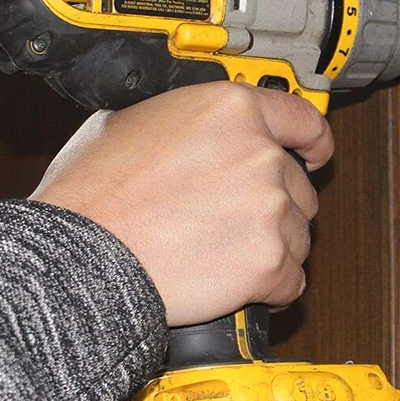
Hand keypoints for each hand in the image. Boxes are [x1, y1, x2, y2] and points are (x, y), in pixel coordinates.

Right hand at [30, 82, 333, 326]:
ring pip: (298, 237)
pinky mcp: (269, 262)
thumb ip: (181, 122)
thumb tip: (190, 131)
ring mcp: (270, 210)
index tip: (314, 155)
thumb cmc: (94, 197)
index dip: (312, 142)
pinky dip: (271, 289)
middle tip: (229, 223)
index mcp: (231, 111)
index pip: (302, 120)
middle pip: (298, 188)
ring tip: (222, 257)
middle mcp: (261, 155)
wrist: (85, 258)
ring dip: (270, 249)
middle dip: (272, 208)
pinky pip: (291, 281)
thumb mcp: (127, 125)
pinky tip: (235, 285)